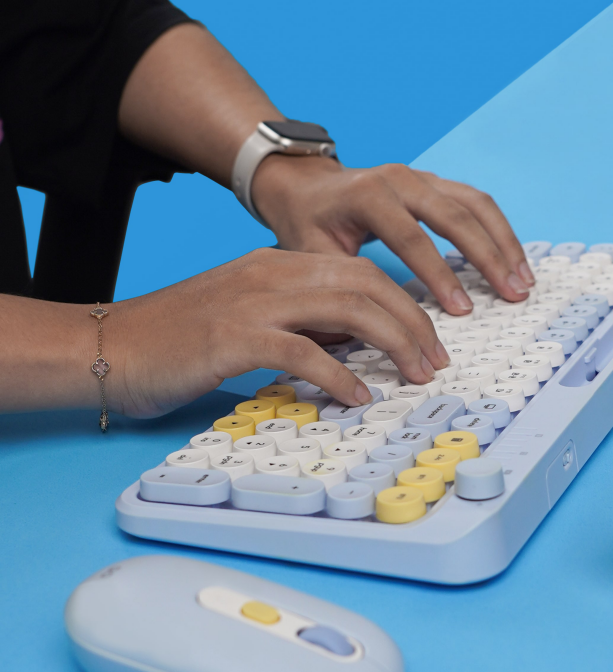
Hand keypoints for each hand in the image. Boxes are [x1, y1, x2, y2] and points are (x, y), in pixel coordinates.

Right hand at [110, 247, 448, 417]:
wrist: (110, 347)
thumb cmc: (177, 342)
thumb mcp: (248, 322)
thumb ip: (299, 326)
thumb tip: (351, 348)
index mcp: (275, 266)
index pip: (358, 273)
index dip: (403, 305)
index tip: (428, 341)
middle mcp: (270, 274)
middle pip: (365, 284)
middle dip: (412, 322)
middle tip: (435, 362)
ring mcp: (252, 302)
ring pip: (347, 308)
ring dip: (392, 343)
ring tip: (414, 376)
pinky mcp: (234, 337)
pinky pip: (304, 351)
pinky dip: (339, 375)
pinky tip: (357, 396)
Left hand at [251, 156, 534, 315]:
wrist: (306, 186)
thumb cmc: (308, 224)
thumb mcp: (310, 254)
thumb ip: (340, 285)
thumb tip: (364, 333)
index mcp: (367, 195)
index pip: (411, 237)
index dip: (439, 275)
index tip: (461, 310)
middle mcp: (400, 179)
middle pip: (456, 215)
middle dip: (488, 258)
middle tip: (511, 294)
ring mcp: (422, 177)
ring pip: (475, 204)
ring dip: (503, 243)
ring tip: (523, 280)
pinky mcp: (436, 184)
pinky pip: (476, 203)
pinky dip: (498, 231)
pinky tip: (513, 260)